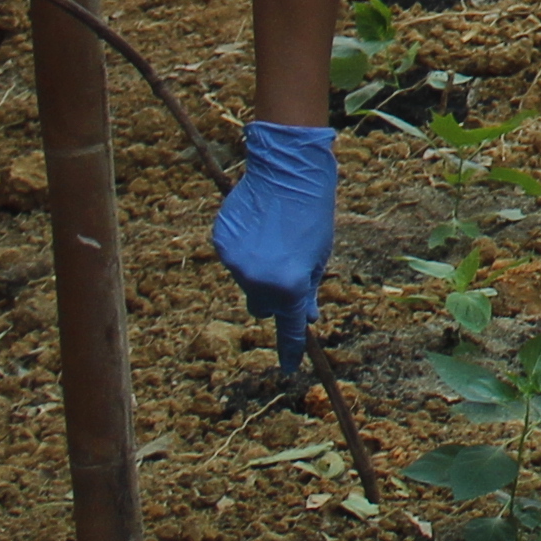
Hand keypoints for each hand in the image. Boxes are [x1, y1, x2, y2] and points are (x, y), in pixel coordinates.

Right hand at [213, 119, 338, 374]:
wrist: (288, 172)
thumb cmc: (313, 213)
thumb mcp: (320, 255)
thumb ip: (309, 289)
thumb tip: (307, 316)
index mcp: (290, 285)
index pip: (289, 328)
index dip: (290, 350)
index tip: (289, 368)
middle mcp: (260, 280)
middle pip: (262, 307)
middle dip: (273, 297)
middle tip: (286, 267)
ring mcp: (236, 263)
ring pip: (247, 281)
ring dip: (259, 269)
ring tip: (274, 235)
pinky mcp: (221, 245)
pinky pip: (234, 259)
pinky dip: (244, 250)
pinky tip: (257, 227)